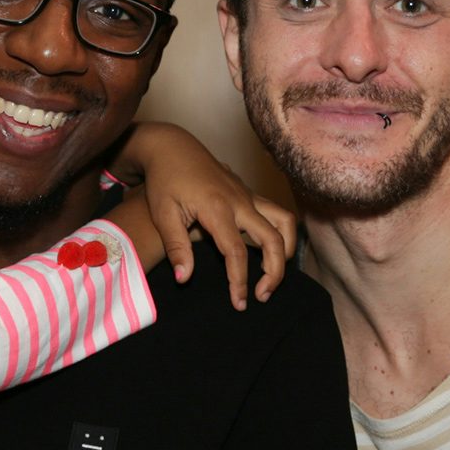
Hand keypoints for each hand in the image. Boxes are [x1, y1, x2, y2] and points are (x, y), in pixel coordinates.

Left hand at [111, 122, 293, 309]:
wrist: (172, 147)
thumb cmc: (164, 181)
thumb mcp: (163, 214)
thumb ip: (176, 248)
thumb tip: (184, 279)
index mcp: (218, 208)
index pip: (237, 252)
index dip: (240, 281)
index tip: (239, 303)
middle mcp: (240, 201)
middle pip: (274, 239)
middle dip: (275, 271)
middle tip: (262, 296)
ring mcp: (248, 195)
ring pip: (285, 222)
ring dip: (285, 250)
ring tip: (270, 274)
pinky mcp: (249, 193)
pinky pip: (276, 214)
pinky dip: (279, 235)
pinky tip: (265, 252)